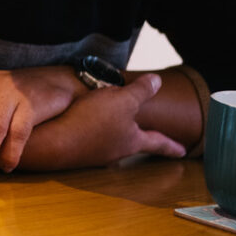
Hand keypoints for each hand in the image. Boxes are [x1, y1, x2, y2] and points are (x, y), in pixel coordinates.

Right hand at [18, 74, 186, 170]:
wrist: (52, 142)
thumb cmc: (91, 122)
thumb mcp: (122, 100)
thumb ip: (141, 91)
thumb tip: (158, 81)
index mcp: (131, 140)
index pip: (158, 143)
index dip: (171, 145)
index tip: (184, 152)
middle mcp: (115, 151)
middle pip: (132, 143)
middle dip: (137, 137)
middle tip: (144, 136)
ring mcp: (93, 154)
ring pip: (109, 141)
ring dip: (110, 133)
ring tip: (106, 120)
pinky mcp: (74, 151)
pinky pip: (87, 139)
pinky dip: (88, 131)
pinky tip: (79, 121)